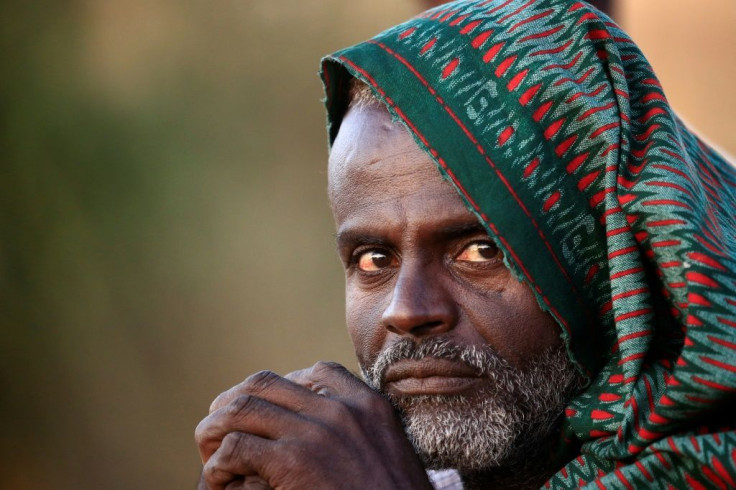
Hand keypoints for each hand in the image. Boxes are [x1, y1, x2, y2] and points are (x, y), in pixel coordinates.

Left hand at [195, 361, 432, 488]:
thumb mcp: (390, 454)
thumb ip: (363, 433)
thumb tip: (331, 437)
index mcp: (367, 405)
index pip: (316, 372)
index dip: (279, 389)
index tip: (267, 413)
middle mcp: (339, 409)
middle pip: (265, 383)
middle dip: (235, 401)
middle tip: (220, 428)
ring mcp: (315, 433)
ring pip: (240, 408)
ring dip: (215, 428)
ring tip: (209, 452)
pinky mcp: (293, 462)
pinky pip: (235, 446)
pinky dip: (218, 463)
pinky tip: (220, 480)